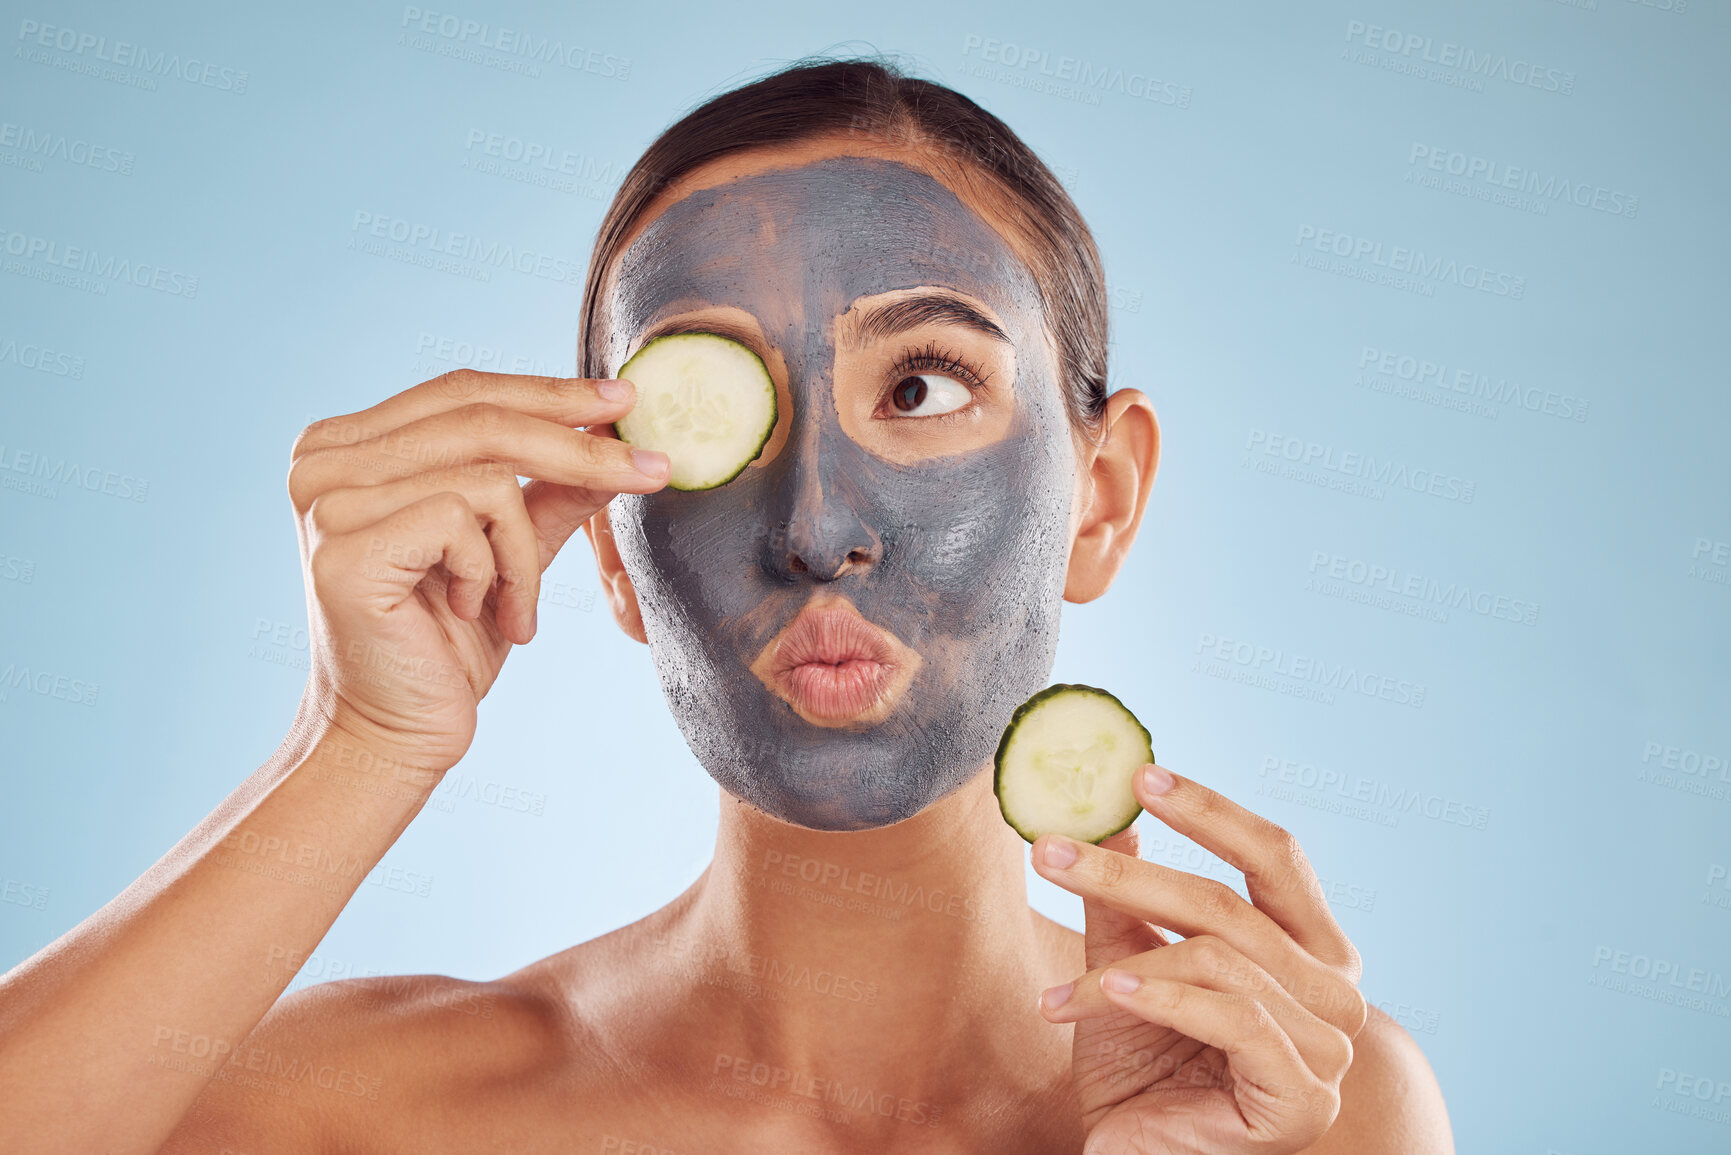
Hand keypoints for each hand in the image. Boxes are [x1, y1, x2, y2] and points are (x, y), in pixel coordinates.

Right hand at [286, 369, 668, 770]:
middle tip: (651, 469)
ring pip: (486, 476)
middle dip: (578, 445)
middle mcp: (321, 461)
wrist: (397, 734)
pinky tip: (471, 613)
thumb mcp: (509, 548)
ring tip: (511, 605)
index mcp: (347, 446)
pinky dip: (494, 572)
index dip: (547, 392)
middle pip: (479, 419)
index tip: (626, 400)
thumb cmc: (445, 643)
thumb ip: (550, 487)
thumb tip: (616, 428)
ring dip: (522, 551)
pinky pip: (464, 520)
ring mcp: (325, 501)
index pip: (461, 392)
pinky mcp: (343, 547)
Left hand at [1033, 765, 1366, 1154]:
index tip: (1140, 776)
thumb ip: (1127, 902)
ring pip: (1217, 959)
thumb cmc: (1143, 1074)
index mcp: (1309, 950)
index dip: (1211, 811)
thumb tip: (1114, 814)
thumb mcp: (1127, 970)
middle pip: (1227, 905)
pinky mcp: (1302, 1097)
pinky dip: (1160, 999)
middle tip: (1050, 850)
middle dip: (1129, 874)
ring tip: (1054, 979)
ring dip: (1121, 958)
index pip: (1275, 857)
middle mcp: (1335, 993)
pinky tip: (1102, 996)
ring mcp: (1327, 1049)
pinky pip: (1230, 1019)